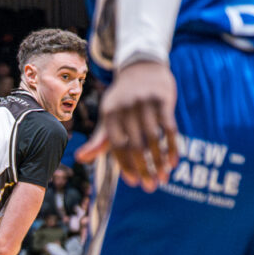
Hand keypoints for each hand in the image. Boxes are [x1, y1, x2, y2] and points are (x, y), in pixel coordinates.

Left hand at [76, 60, 178, 191]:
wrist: (142, 68)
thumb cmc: (122, 100)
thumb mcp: (108, 116)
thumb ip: (99, 139)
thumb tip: (80, 159)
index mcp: (110, 115)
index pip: (117, 147)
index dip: (126, 166)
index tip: (134, 182)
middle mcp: (126, 108)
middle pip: (136, 146)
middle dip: (144, 169)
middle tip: (151, 186)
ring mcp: (146, 103)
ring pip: (154, 139)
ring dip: (160, 162)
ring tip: (164, 177)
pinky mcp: (164, 99)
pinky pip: (170, 128)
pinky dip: (172, 147)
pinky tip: (174, 162)